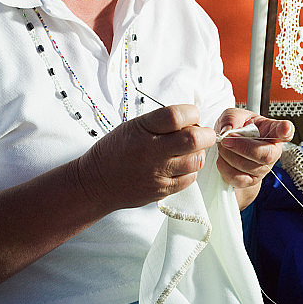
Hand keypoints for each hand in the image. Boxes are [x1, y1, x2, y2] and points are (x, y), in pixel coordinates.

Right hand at [75, 104, 215, 212]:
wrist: (97, 183)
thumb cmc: (116, 150)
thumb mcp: (133, 126)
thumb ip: (162, 123)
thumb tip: (193, 121)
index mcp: (142, 129)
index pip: (176, 116)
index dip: (192, 113)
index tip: (192, 116)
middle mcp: (151, 151)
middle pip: (194, 139)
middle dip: (205, 134)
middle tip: (202, 134)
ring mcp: (158, 173)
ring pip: (196, 160)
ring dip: (198, 153)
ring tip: (188, 151)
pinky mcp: (162, 190)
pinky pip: (190, 178)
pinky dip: (190, 170)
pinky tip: (179, 166)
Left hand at [215, 109, 293, 203]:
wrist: (228, 148)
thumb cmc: (236, 130)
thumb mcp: (233, 116)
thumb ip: (231, 118)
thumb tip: (228, 131)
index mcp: (271, 131)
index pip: (284, 131)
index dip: (286, 131)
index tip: (285, 128)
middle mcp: (272, 151)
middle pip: (267, 155)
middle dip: (243, 147)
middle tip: (226, 140)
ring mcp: (263, 168)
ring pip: (248, 166)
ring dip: (229, 155)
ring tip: (223, 146)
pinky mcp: (251, 181)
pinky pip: (238, 178)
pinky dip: (225, 167)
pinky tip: (223, 159)